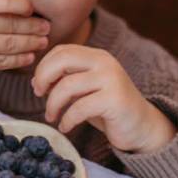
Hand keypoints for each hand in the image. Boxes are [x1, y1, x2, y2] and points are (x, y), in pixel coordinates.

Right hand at [0, 0, 49, 80]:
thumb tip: (16, 8)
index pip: (8, 1)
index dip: (25, 6)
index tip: (33, 10)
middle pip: (14, 24)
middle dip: (34, 27)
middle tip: (47, 27)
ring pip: (12, 45)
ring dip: (31, 44)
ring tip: (42, 42)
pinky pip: (2, 63)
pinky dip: (18, 60)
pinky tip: (28, 57)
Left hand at [32, 45, 175, 153]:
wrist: (141, 127)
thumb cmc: (108, 108)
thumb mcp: (83, 92)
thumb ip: (63, 82)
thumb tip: (35, 81)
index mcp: (96, 56)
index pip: (61, 51)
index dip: (43, 67)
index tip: (39, 86)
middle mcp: (104, 62)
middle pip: (62, 60)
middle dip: (43, 78)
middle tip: (39, 96)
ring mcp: (111, 79)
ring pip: (67, 86)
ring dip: (52, 104)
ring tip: (51, 117)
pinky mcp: (114, 100)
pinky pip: (79, 108)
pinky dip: (67, 120)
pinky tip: (65, 127)